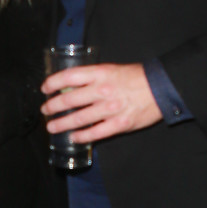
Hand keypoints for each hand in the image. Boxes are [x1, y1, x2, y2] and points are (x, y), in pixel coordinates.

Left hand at [40, 63, 161, 141]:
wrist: (161, 87)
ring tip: (52, 127)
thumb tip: (72, 86)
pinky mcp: (119, 124)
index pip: (68, 77)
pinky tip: (73, 137)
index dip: (53, 83)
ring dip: (62, 124)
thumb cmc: (137, 77)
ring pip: (78, 118)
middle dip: (53, 107)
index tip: (45, 89)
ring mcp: (110, 109)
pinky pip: (95, 133)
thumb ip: (93, 78)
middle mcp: (102, 90)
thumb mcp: (112, 69)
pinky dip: (81, 136)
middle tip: (45, 111)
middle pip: (69, 100)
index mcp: (100, 73)